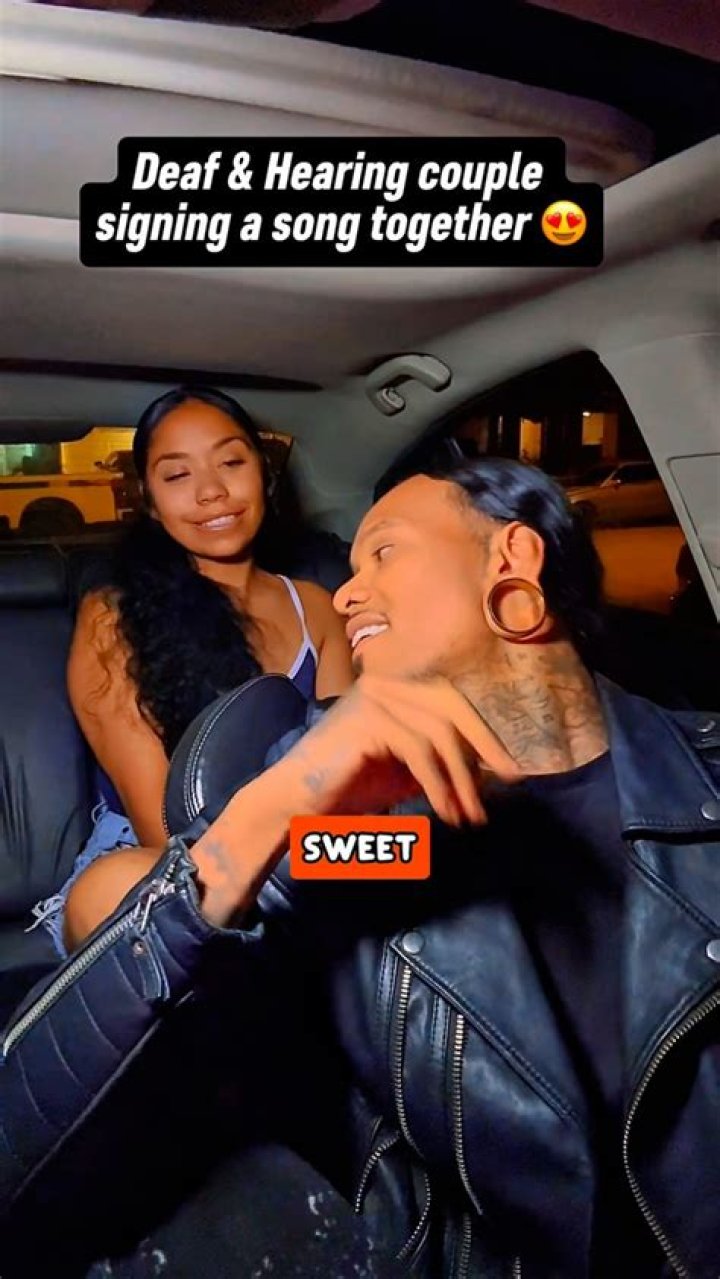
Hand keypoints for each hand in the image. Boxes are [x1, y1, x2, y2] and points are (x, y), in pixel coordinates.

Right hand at [275, 675, 520, 826]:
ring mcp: (375, 695)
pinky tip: (445, 812)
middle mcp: (385, 681)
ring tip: (470, 815)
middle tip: (509, 782)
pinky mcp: (369, 718)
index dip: (483, 732)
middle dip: (484, 745)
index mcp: (394, 685)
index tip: (509, 768)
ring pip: (440, 732)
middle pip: (452, 705)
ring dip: (461, 779)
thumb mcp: (405, 769)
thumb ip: (440, 759)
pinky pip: (419, 751)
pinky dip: (438, 785)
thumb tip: (488, 766)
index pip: (451, 699)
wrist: (294, 802)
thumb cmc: (346, 787)